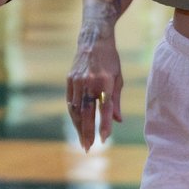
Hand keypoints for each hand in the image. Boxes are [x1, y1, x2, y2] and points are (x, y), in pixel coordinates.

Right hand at [67, 26, 123, 148]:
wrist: (93, 39)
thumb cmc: (110, 60)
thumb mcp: (118, 78)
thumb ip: (116, 101)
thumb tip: (118, 121)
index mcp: (105, 81)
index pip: (105, 108)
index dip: (105, 125)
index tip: (104, 140)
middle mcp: (89, 82)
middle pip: (87, 112)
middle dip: (87, 132)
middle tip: (88, 148)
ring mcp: (77, 81)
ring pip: (76, 110)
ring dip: (79, 127)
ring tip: (83, 141)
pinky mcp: (69, 80)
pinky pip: (71, 102)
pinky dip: (74, 116)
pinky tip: (77, 125)